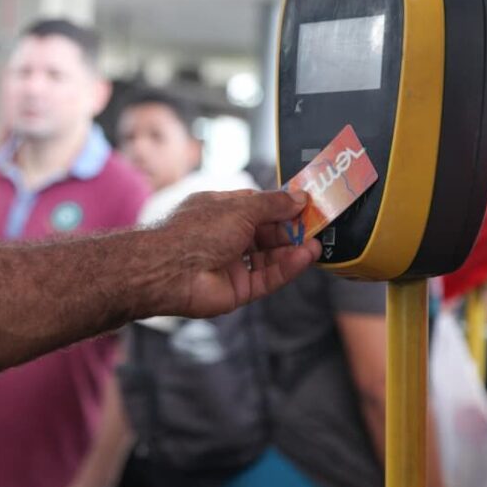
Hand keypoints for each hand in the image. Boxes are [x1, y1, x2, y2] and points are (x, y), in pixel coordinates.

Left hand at [156, 189, 319, 317]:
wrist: (169, 270)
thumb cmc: (196, 231)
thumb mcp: (240, 208)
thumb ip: (273, 204)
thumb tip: (298, 197)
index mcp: (220, 211)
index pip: (257, 206)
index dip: (281, 206)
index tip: (307, 205)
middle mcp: (225, 237)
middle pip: (266, 234)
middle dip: (291, 230)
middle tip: (317, 225)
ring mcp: (231, 264)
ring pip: (270, 258)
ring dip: (293, 250)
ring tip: (316, 243)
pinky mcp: (238, 289)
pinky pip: (268, 278)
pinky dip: (287, 268)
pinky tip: (305, 257)